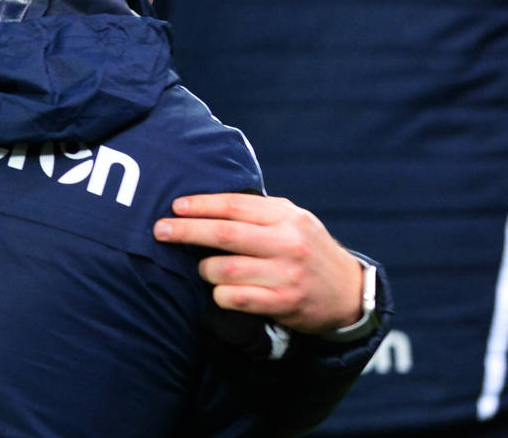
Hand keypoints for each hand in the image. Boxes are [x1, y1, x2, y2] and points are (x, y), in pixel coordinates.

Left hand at [153, 193, 363, 334]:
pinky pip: (235, 298)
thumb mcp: (292, 220)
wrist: (348, 292)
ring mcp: (286, 275)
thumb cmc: (306, 249)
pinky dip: (220, 294)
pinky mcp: (284, 303)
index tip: (176, 206)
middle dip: (186, 231)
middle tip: (159, 230)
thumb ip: (257, 211)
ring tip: (202, 268)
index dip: (200, 205)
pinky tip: (220, 291)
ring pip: (224, 270)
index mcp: (286, 216)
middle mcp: (287, 243)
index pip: (234, 205)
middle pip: (223, 235)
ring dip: (204, 269)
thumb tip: (205, 203)